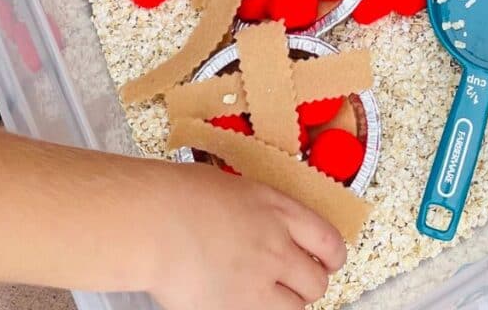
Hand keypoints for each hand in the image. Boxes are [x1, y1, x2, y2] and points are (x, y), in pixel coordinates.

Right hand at [144, 164, 345, 308]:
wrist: (154, 221)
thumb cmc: (181, 196)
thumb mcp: (236, 189)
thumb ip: (260, 212)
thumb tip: (267, 227)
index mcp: (278, 209)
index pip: (328, 240)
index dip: (334, 255)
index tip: (330, 260)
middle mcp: (276, 246)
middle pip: (317, 280)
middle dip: (311, 283)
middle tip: (297, 282)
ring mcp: (258, 281)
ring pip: (297, 307)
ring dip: (288, 303)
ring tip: (269, 295)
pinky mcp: (237, 309)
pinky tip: (243, 302)